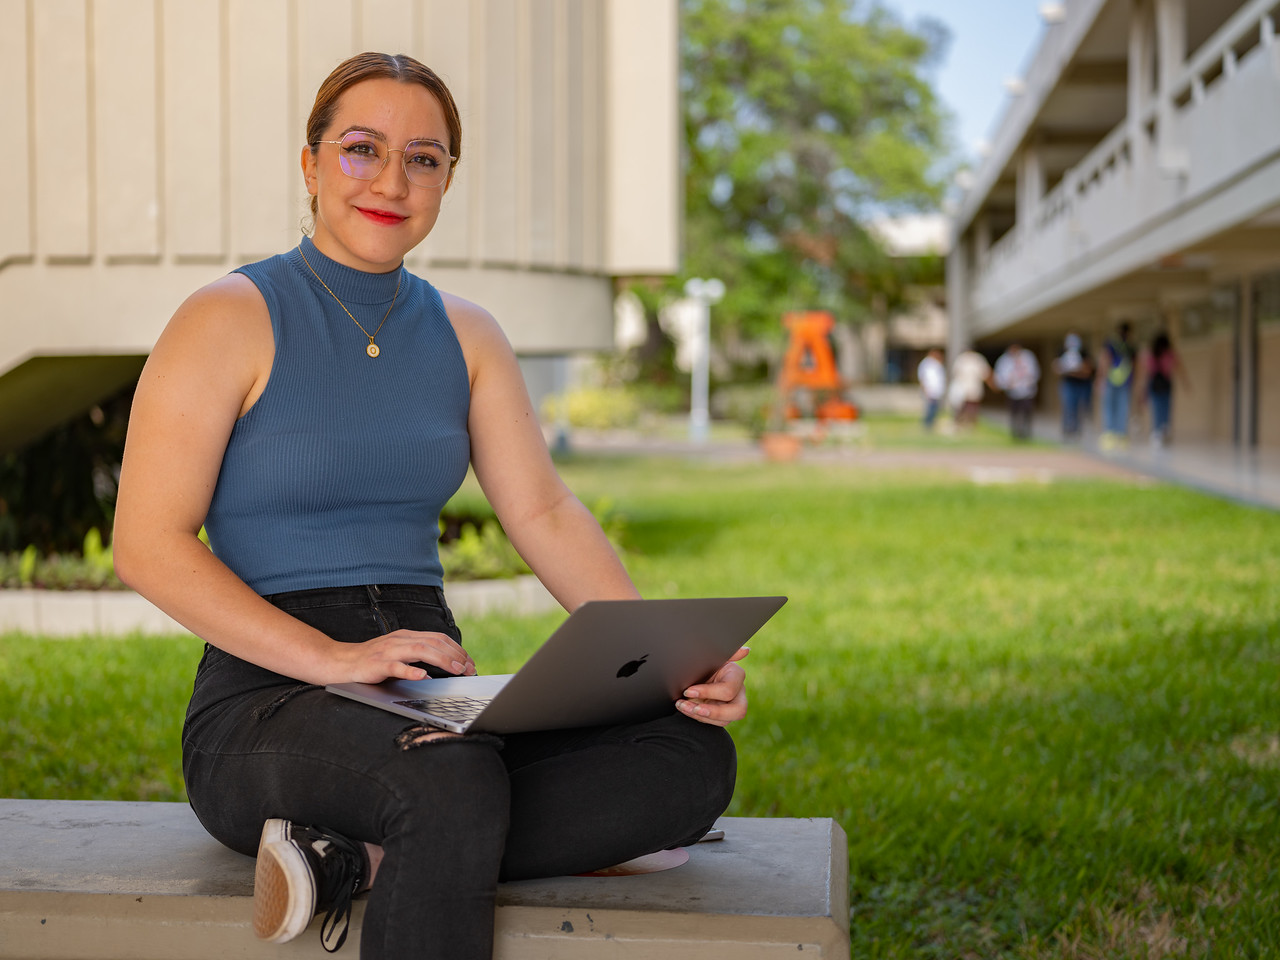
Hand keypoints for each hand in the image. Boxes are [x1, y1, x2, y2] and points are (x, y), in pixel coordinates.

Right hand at [329, 629, 476, 683]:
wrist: (341, 661)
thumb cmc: (373, 660)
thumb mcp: (399, 653)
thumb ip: (418, 655)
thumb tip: (446, 664)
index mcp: (407, 636)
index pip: (438, 638)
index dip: (457, 649)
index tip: (471, 662)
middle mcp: (400, 640)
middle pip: (434, 643)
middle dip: (455, 655)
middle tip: (470, 668)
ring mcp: (389, 651)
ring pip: (420, 650)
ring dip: (441, 660)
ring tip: (456, 670)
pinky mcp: (377, 664)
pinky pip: (396, 666)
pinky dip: (411, 671)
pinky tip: (423, 676)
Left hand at [676, 646, 748, 726]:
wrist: (696, 670)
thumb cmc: (706, 662)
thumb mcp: (713, 657)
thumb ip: (730, 653)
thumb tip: (746, 650)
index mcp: (737, 676)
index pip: (728, 690)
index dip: (708, 692)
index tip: (688, 691)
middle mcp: (739, 693)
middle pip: (738, 711)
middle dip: (713, 712)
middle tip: (693, 708)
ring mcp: (731, 706)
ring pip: (725, 720)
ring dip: (701, 716)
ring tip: (683, 706)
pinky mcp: (722, 716)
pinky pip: (714, 723)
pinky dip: (698, 718)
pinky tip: (685, 709)